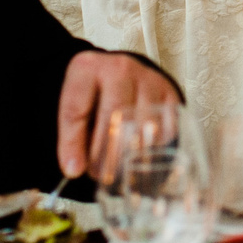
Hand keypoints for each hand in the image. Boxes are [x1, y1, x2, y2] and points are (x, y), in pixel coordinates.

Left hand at [55, 51, 182, 182]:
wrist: (122, 75)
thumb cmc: (95, 95)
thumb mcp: (76, 106)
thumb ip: (72, 134)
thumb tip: (74, 169)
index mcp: (87, 68)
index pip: (76, 107)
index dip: (73, 142)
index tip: (74, 169)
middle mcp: (119, 68)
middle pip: (113, 114)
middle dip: (105, 151)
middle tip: (99, 174)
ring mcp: (148, 78)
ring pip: (142, 122)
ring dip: (131, 152)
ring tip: (119, 169)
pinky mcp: (169, 92)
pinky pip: (166, 126)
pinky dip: (154, 145)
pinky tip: (142, 153)